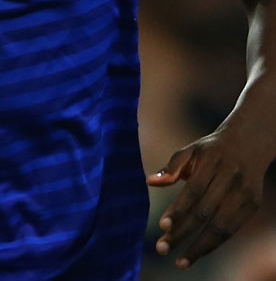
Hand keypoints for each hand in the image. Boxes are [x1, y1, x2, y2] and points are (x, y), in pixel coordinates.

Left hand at [147, 129, 265, 269]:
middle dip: (183, 232)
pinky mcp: (253, 204)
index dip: (179, 209)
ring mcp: (244, 192)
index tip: (162, 226)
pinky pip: (233, 229)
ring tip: (180, 261)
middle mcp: (230, 177)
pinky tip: (198, 252)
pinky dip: (215, 243)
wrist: (249, 141)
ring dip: (199, 247)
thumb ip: (171, 167)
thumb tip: (149, 182)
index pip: (193, 190)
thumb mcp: (190, 150)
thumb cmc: (211, 150)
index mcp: (212, 161)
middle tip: (162, 248)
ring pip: (221, 226)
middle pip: (205, 211)